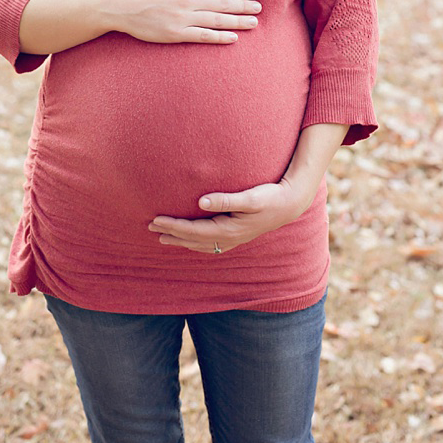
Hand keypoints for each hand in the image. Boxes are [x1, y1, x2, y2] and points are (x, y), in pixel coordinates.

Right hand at [111, 0, 259, 43]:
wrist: (120, 6)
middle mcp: (189, 1)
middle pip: (223, 4)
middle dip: (243, 7)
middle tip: (259, 9)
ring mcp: (183, 18)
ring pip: (217, 20)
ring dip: (238, 22)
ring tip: (254, 23)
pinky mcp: (176, 33)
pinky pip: (202, 36)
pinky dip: (219, 37)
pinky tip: (233, 38)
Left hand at [148, 177, 317, 254]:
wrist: (291, 205)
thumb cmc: (271, 197)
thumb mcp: (250, 197)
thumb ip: (225, 200)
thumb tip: (200, 202)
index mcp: (228, 229)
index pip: (193, 230)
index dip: (173, 226)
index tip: (156, 220)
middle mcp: (228, 238)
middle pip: (193, 239)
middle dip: (171, 234)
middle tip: (151, 228)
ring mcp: (233, 239)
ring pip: (200, 244)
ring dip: (181, 240)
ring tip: (164, 238)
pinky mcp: (237, 236)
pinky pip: (210, 245)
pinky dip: (196, 243)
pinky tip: (192, 240)